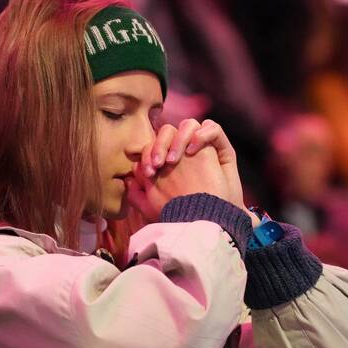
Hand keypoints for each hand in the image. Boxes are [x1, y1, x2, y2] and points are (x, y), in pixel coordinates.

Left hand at [139, 119, 253, 222]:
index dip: (147, 155)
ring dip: (179, 139)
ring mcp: (203, 147)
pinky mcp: (221, 148)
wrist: (212, 223)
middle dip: (160, 145)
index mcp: (168, 161)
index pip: (154, 145)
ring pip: (189, 125)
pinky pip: (213, 129)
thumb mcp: (154, 207)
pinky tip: (194, 150)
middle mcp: (184, 151)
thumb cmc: (183, 216)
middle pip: (167, 131)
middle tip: (159, 165)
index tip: (147, 173)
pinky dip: (203, 134)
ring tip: (175, 160)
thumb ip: (138, 194)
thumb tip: (126, 180)